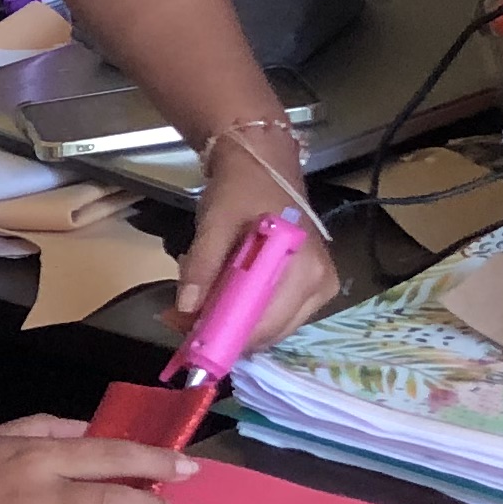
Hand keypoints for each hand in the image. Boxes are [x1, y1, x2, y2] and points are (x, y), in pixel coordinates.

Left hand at [167, 142, 338, 354]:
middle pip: (268, 332)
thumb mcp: (214, 223)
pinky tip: (222, 297)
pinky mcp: (311, 290)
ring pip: (270, 328)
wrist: (262, 165)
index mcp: (303, 267)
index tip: (189, 337)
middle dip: (225, 331)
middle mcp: (319, 285)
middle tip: (183, 320)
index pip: (264, 323)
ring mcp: (319, 290)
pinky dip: (245, 313)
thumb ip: (202, 266)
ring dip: (232, 324)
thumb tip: (187, 308)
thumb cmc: (240, 191)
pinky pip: (274, 316)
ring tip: (198, 304)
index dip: (225, 335)